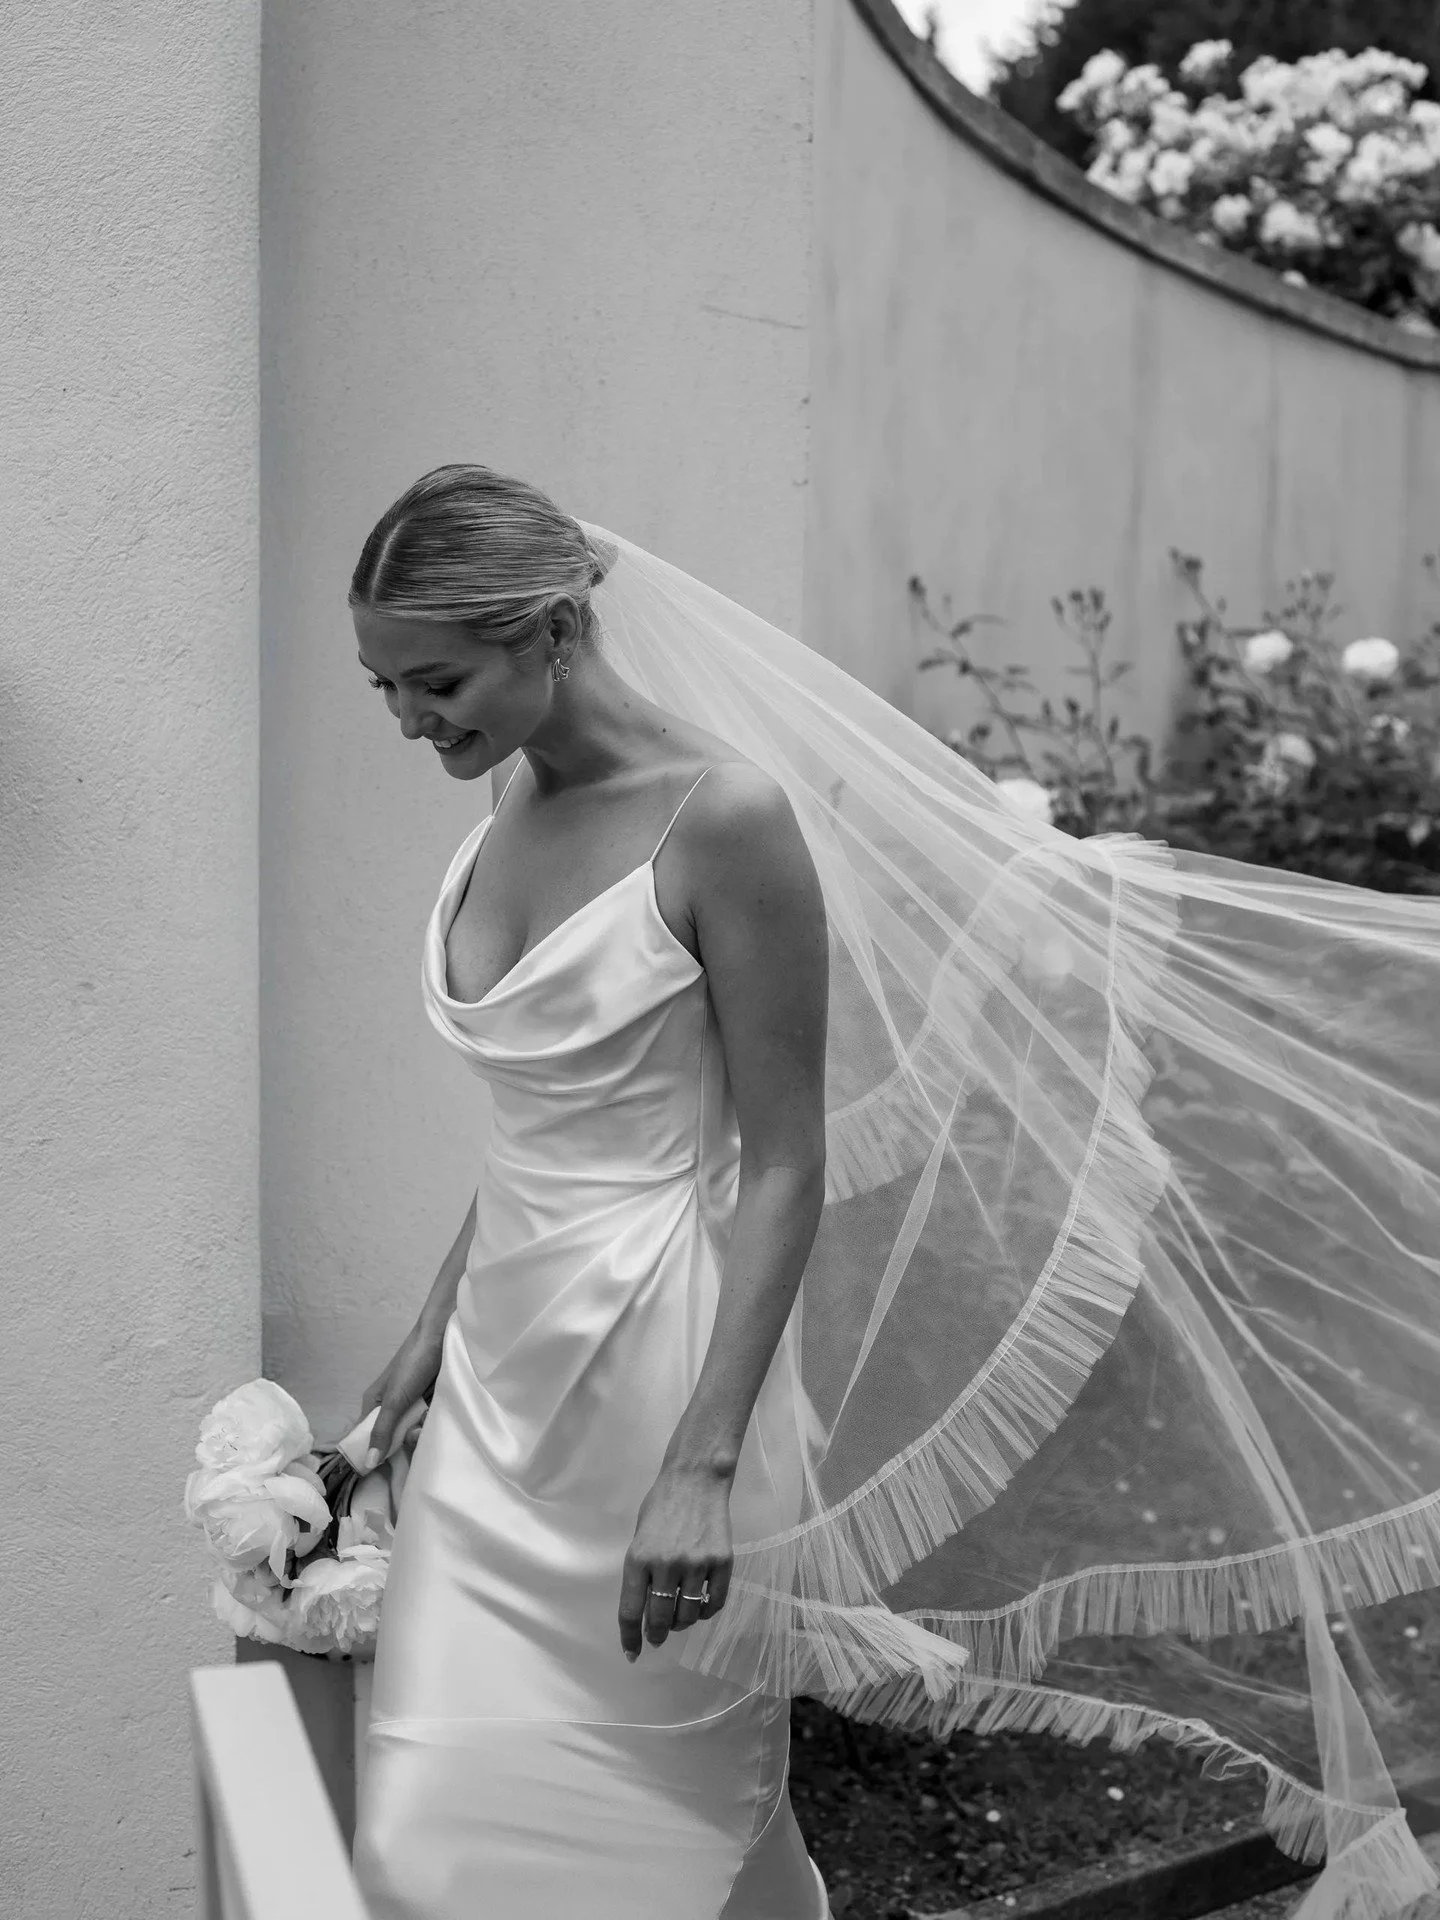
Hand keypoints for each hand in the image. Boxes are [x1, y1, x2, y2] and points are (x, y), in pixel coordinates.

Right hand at [359, 1316, 444, 1464]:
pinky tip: (438, 1410)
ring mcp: (411, 1404)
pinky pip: (428, 1421)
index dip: (372, 1452)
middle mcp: (390, 1406)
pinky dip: (433, 1419)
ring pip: (412, 1431)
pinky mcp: (429, 1401)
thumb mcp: (395, 1400)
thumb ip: (382, 1430)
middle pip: (393, 1438)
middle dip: (406, 1438)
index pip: (365, 1436)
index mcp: (374, 1403)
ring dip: (422, 1428)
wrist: (443, 1336)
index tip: (384, 1467)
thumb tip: (369, 1463)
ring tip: (430, 1415)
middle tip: (417, 1430)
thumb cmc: (413, 1364)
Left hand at [617, 1464, 732, 1661]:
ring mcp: (696, 1564)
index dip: (630, 1638)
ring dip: (681, 1623)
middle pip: (660, 1619)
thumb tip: (645, 1610)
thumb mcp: (640, 1537)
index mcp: (638, 1558)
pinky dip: (705, 1612)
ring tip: (679, 1619)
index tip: (633, 1653)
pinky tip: (700, 1607)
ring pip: (687, 1615)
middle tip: (658, 1636)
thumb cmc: (662, 1505)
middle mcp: (666, 1565)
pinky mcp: (722, 1562)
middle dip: (657, 1634)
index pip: (631, 1611)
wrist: (696, 1479)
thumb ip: (642, 1572)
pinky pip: (714, 1603)